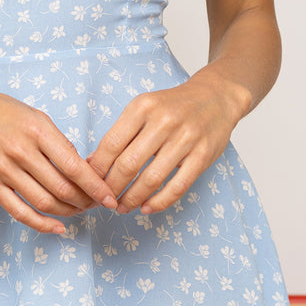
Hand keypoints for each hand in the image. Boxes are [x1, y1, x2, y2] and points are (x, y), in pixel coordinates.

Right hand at [0, 86, 118, 234]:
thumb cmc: (2, 111)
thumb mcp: (37, 116)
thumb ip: (59, 143)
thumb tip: (84, 172)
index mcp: (37, 130)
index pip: (74, 166)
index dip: (96, 187)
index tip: (110, 197)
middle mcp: (20, 151)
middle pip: (62, 189)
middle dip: (86, 202)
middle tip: (96, 204)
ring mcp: (3, 169)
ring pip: (44, 203)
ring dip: (68, 212)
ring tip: (79, 211)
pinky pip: (19, 212)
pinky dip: (42, 224)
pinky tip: (58, 227)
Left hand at [86, 75, 248, 214]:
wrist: (215, 97)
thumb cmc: (172, 106)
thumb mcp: (143, 108)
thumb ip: (121, 133)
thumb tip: (92, 163)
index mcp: (142, 107)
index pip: (111, 144)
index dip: (97, 169)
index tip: (90, 183)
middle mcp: (163, 121)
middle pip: (128, 164)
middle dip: (112, 188)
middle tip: (104, 200)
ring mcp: (186, 139)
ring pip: (151, 179)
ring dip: (132, 199)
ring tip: (122, 208)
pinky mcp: (203, 155)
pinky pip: (178, 186)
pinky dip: (160, 202)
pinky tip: (147, 208)